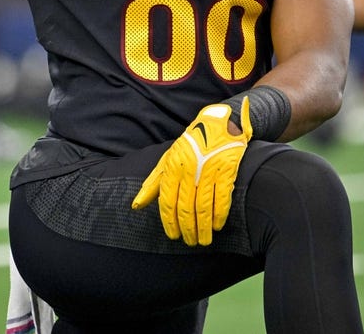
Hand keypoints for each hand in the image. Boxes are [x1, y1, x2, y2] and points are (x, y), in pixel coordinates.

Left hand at [131, 98, 251, 245]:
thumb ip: (154, 182)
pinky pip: (222, 199)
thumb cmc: (191, 143)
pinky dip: (219, 216)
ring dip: (203, 228)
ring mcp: (208, 169)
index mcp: (172, 166)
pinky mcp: (227, 170)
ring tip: (203, 240)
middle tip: (190, 242)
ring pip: (203, 207)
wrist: (220, 122)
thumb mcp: (169, 158)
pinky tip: (217, 226)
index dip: (170, 222)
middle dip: (187, 229)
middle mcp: (189, 169)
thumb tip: (136, 205)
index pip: (167, 202)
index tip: (173, 235)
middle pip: (185, 208)